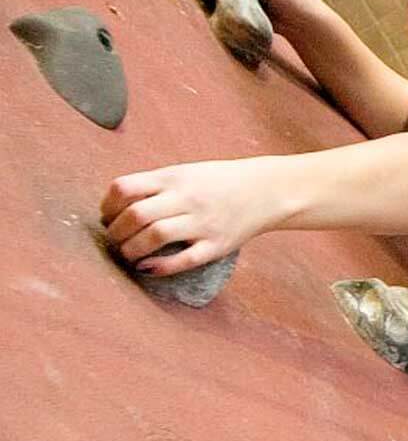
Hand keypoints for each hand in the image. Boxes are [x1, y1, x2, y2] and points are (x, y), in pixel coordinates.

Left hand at [101, 158, 289, 274]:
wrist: (268, 190)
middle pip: (136, 215)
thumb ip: (155, 186)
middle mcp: (187, 198)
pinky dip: (159, 267)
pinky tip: (148, 267)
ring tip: (129, 254)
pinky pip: (183, 259)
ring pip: (154, 237)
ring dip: (131, 250)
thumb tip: (116, 209)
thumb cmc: (220, 182)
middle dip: (116, 232)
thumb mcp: (186, 173)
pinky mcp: (217, 245)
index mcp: (175, 177)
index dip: (107, 206)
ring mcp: (203, 222)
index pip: (125, 188)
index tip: (107, 217)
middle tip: (116, 240)